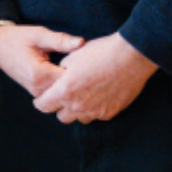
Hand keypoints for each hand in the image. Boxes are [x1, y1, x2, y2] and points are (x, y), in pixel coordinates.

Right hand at [0, 23, 84, 97]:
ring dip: (71, 86)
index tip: (92, 64)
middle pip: (67, 92)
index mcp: (39, 74)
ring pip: (61, 96)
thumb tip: (81, 42)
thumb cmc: (16, 37)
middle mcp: (37, 87)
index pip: (69, 81)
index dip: (82, 73)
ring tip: (83, 73)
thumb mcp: (38, 34)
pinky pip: (54, 94)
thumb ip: (60, 40)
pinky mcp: (35, 91)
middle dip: (79, 82)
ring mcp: (35, 91)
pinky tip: (71, 76)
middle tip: (92, 69)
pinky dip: (63, 87)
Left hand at [32, 33, 158, 124]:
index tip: (43, 97)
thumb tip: (58, 76)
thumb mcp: (73, 56)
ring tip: (83, 96)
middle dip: (60, 108)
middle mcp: (78, 105)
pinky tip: (99, 96)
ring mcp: (95, 111)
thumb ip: (60, 71)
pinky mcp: (110, 113)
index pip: (43, 106)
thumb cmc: (101, 52)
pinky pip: (96, 116)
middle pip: (61, 117)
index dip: (41, 101)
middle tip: (65, 96)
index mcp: (64, 90)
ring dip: (78, 111)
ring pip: (79, 119)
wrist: (131, 56)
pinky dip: (94, 110)